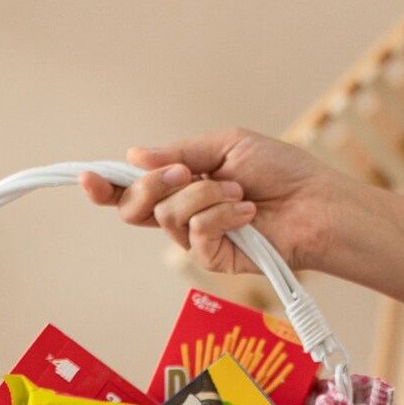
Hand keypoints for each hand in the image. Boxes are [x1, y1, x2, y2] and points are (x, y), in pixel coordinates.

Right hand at [77, 127, 344, 275]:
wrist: (316, 203)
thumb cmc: (279, 171)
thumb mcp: (227, 146)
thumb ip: (179, 153)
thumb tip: (133, 155)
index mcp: (178, 185)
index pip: (129, 190)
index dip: (104, 187)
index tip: (87, 178)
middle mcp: (179, 213)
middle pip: (133, 207)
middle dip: (153, 185)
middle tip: (186, 172)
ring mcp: (193, 238)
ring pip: (168, 216)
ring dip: (205, 195)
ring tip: (239, 193)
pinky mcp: (210, 258)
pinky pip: (196, 232)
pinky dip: (223, 214)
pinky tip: (248, 213)